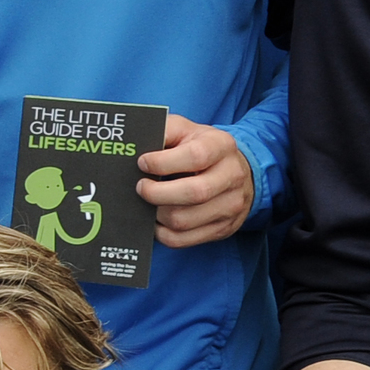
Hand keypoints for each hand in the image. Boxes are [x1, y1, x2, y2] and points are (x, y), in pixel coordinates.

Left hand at [138, 116, 254, 246]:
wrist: (236, 170)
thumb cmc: (200, 148)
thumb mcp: (185, 130)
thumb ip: (163, 130)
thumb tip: (134, 145)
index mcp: (221, 146)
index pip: (195, 157)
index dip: (163, 163)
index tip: (143, 163)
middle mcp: (232, 176)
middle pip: (193, 193)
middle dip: (156, 193)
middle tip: (140, 187)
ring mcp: (230, 205)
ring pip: (183, 220)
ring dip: (156, 214)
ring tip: (148, 202)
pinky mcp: (222, 228)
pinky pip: (182, 239)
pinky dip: (161, 232)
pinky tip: (156, 219)